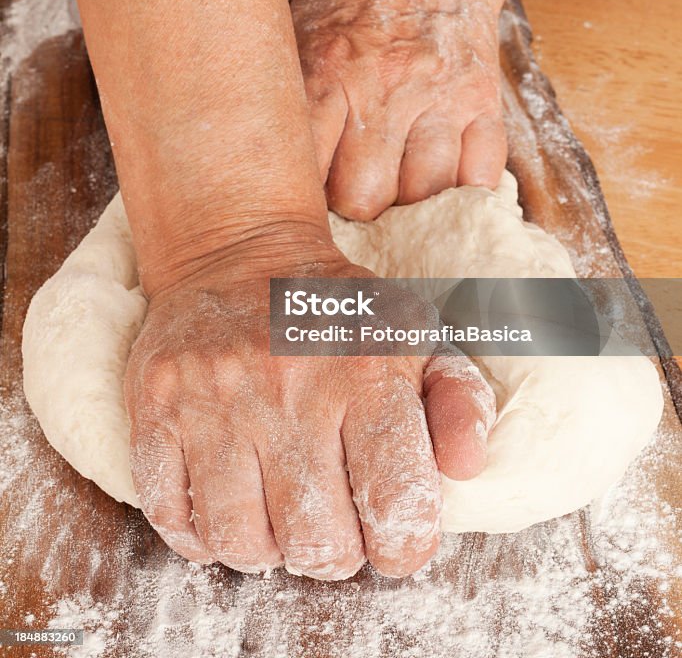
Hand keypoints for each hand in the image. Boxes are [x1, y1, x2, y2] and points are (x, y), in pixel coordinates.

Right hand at [124, 241, 495, 578]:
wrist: (238, 254)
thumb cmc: (338, 313)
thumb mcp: (415, 337)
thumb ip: (458, 400)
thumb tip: (467, 467)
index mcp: (364, 371)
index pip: (397, 505)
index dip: (404, 546)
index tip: (396, 538)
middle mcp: (287, 386)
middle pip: (319, 542)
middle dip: (336, 553)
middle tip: (336, 525)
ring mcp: (212, 399)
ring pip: (242, 544)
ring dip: (269, 552)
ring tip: (281, 517)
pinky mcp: (154, 407)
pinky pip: (171, 518)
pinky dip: (200, 536)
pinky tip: (228, 506)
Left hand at [291, 0, 512, 220]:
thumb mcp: (298, 29)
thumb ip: (289, 98)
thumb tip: (262, 170)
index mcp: (325, 72)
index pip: (303, 175)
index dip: (299, 201)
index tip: (297, 203)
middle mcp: (383, 87)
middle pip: (364, 197)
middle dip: (354, 207)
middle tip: (351, 190)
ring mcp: (439, 94)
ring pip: (424, 194)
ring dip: (408, 202)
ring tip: (395, 182)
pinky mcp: (484, 98)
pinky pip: (481, 176)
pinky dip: (463, 191)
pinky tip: (442, 179)